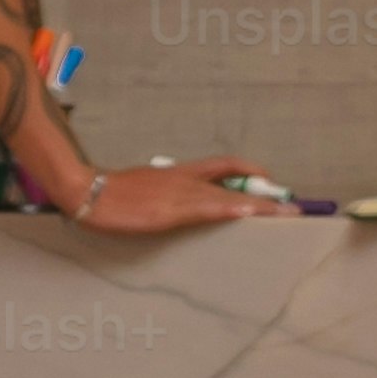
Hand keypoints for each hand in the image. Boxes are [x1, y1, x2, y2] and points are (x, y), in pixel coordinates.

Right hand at [75, 156, 281, 235]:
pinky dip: (235, 210)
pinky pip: (212, 210)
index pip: (223, 165)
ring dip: (261, 205)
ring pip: (230, 197)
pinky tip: (252, 213)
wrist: (86, 193)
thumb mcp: (143, 188)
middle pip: (235, 179)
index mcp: (179, 173)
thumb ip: (164, 193)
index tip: (268, 179)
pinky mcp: (172, 212)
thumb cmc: (108, 194)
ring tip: (287, 213)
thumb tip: (177, 203)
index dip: (249, 169)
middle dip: (265, 192)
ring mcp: (180, 196)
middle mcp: (186, 180)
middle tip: (291, 205)